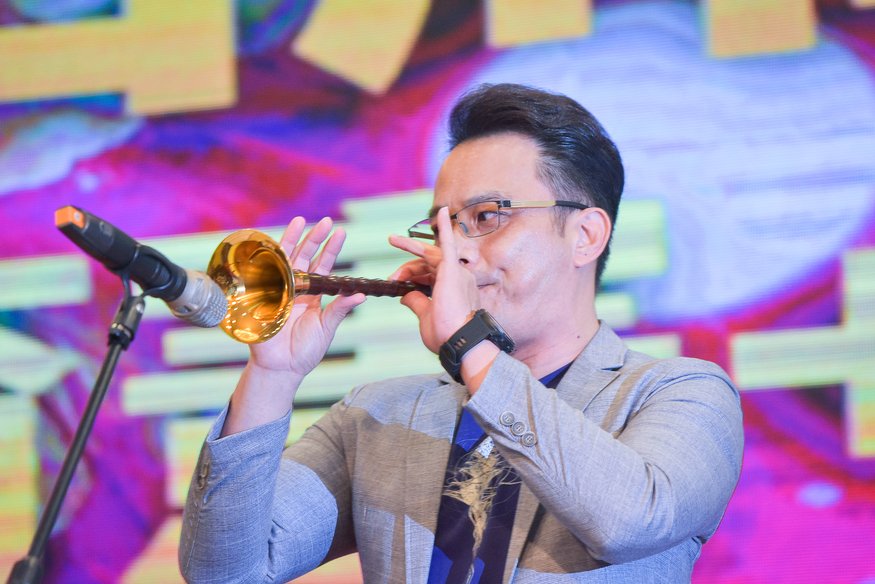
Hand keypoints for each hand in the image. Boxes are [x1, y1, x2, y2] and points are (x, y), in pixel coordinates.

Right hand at [249, 216, 365, 378]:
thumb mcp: (326, 328)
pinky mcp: (262, 297)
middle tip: (326, 221)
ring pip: (285, 260)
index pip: (323, 266)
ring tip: (300, 221)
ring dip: (292, 240)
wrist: (281, 369)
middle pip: (305, 257)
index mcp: (313, 294)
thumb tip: (361, 295)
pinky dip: (268, 258)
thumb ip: (340, 309)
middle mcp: (296, 288)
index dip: (330, 249)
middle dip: (314, 238)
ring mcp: (279, 290)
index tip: (340, 231)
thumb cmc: (305, 351)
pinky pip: (263, 274)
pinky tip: (273, 242)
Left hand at [388, 207, 479, 352]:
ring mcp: (458, 272)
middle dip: (408, 267)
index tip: (398, 282)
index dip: (412, 276)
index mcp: (453, 288)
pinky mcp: (453, 270)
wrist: (460, 341)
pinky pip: (448, 244)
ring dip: (410, 256)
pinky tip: (442, 211)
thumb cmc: (446, 334)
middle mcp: (459, 277)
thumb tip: (404, 294)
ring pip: (430, 257)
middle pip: (428, 264)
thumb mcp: (425, 316)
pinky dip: (445, 228)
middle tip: (392, 273)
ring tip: (392, 241)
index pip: (429, 274)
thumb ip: (416, 302)